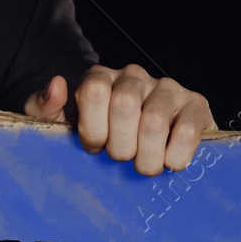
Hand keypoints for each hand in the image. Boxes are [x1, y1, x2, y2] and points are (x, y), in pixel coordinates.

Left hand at [23, 63, 213, 175]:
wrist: (140, 147)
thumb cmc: (96, 139)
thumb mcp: (59, 126)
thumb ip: (44, 108)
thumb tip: (57, 85)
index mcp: (99, 78)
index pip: (93, 91)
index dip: (92, 128)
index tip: (94, 148)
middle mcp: (134, 76)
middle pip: (124, 105)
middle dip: (119, 146)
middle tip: (122, 158)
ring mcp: (167, 88)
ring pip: (154, 121)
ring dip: (146, 157)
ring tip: (144, 165)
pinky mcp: (196, 105)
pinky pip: (187, 131)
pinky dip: (174, 156)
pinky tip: (168, 161)